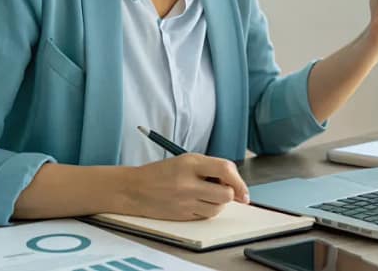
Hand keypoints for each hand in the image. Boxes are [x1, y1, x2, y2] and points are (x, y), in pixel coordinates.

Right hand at [124, 153, 249, 219]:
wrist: (134, 189)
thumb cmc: (162, 173)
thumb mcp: (186, 160)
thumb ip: (211, 168)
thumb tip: (235, 183)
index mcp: (190, 163)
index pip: (225, 169)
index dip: (239, 180)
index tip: (243, 189)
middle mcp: (188, 183)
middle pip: (225, 194)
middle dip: (230, 193)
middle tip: (222, 189)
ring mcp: (184, 201)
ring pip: (218, 208)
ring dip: (219, 203)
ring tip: (207, 195)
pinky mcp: (182, 215)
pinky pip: (206, 216)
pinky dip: (208, 211)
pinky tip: (198, 202)